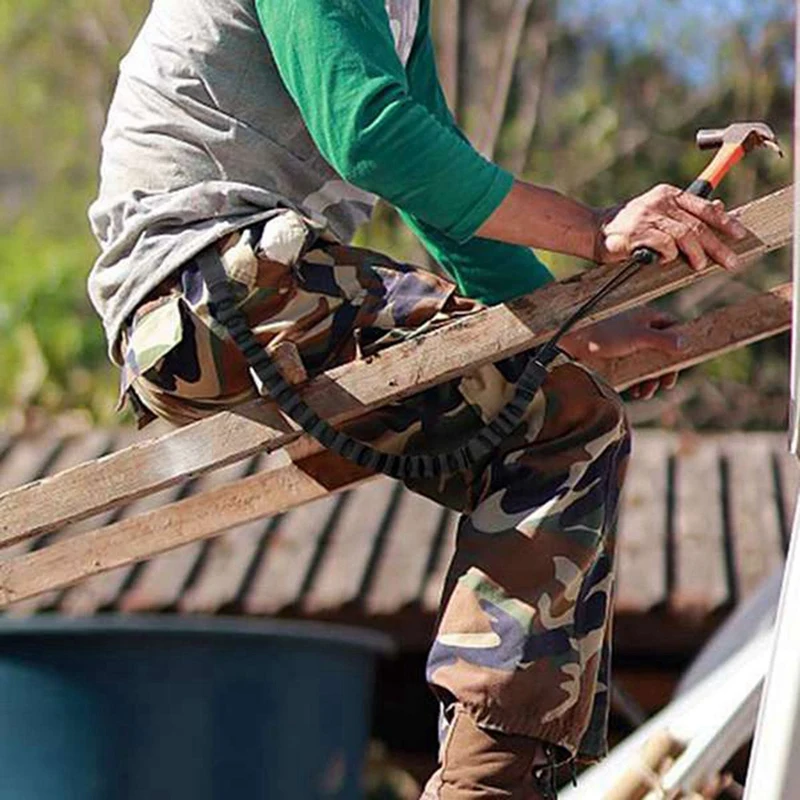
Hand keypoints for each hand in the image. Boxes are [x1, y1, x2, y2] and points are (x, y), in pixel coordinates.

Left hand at [560, 306, 683, 399]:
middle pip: (661, 349)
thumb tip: (684, 343)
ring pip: (647, 363)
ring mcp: (626, 344)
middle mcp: (637, 329)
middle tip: (665, 384)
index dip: (679, 343)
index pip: (672, 326)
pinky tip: (636, 392)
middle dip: (663, 369)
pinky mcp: (614, 359)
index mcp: (645, 317)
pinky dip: (638, 382)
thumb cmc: (602, 335)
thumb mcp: (637, 336)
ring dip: (651, 379)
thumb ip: (662, 340)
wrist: (568, 345)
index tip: (680, 363)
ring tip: (646, 392)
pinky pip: (633, 371)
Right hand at [595, 184, 748, 270]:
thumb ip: (685, 213)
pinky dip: (668, 257)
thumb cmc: (627, 227)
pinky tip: (662, 261)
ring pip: (685, 236)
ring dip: (696, 254)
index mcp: (668, 194)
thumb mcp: (658, 213)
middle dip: (717, 245)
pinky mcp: (638, 233)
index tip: (740, 234)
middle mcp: (660, 202)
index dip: (724, 221)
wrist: (593, 231)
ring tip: (698, 266)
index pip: (703, 207)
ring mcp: (648, 217)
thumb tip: (720, 208)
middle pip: (698, 225)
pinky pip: (664, 246)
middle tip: (730, 261)